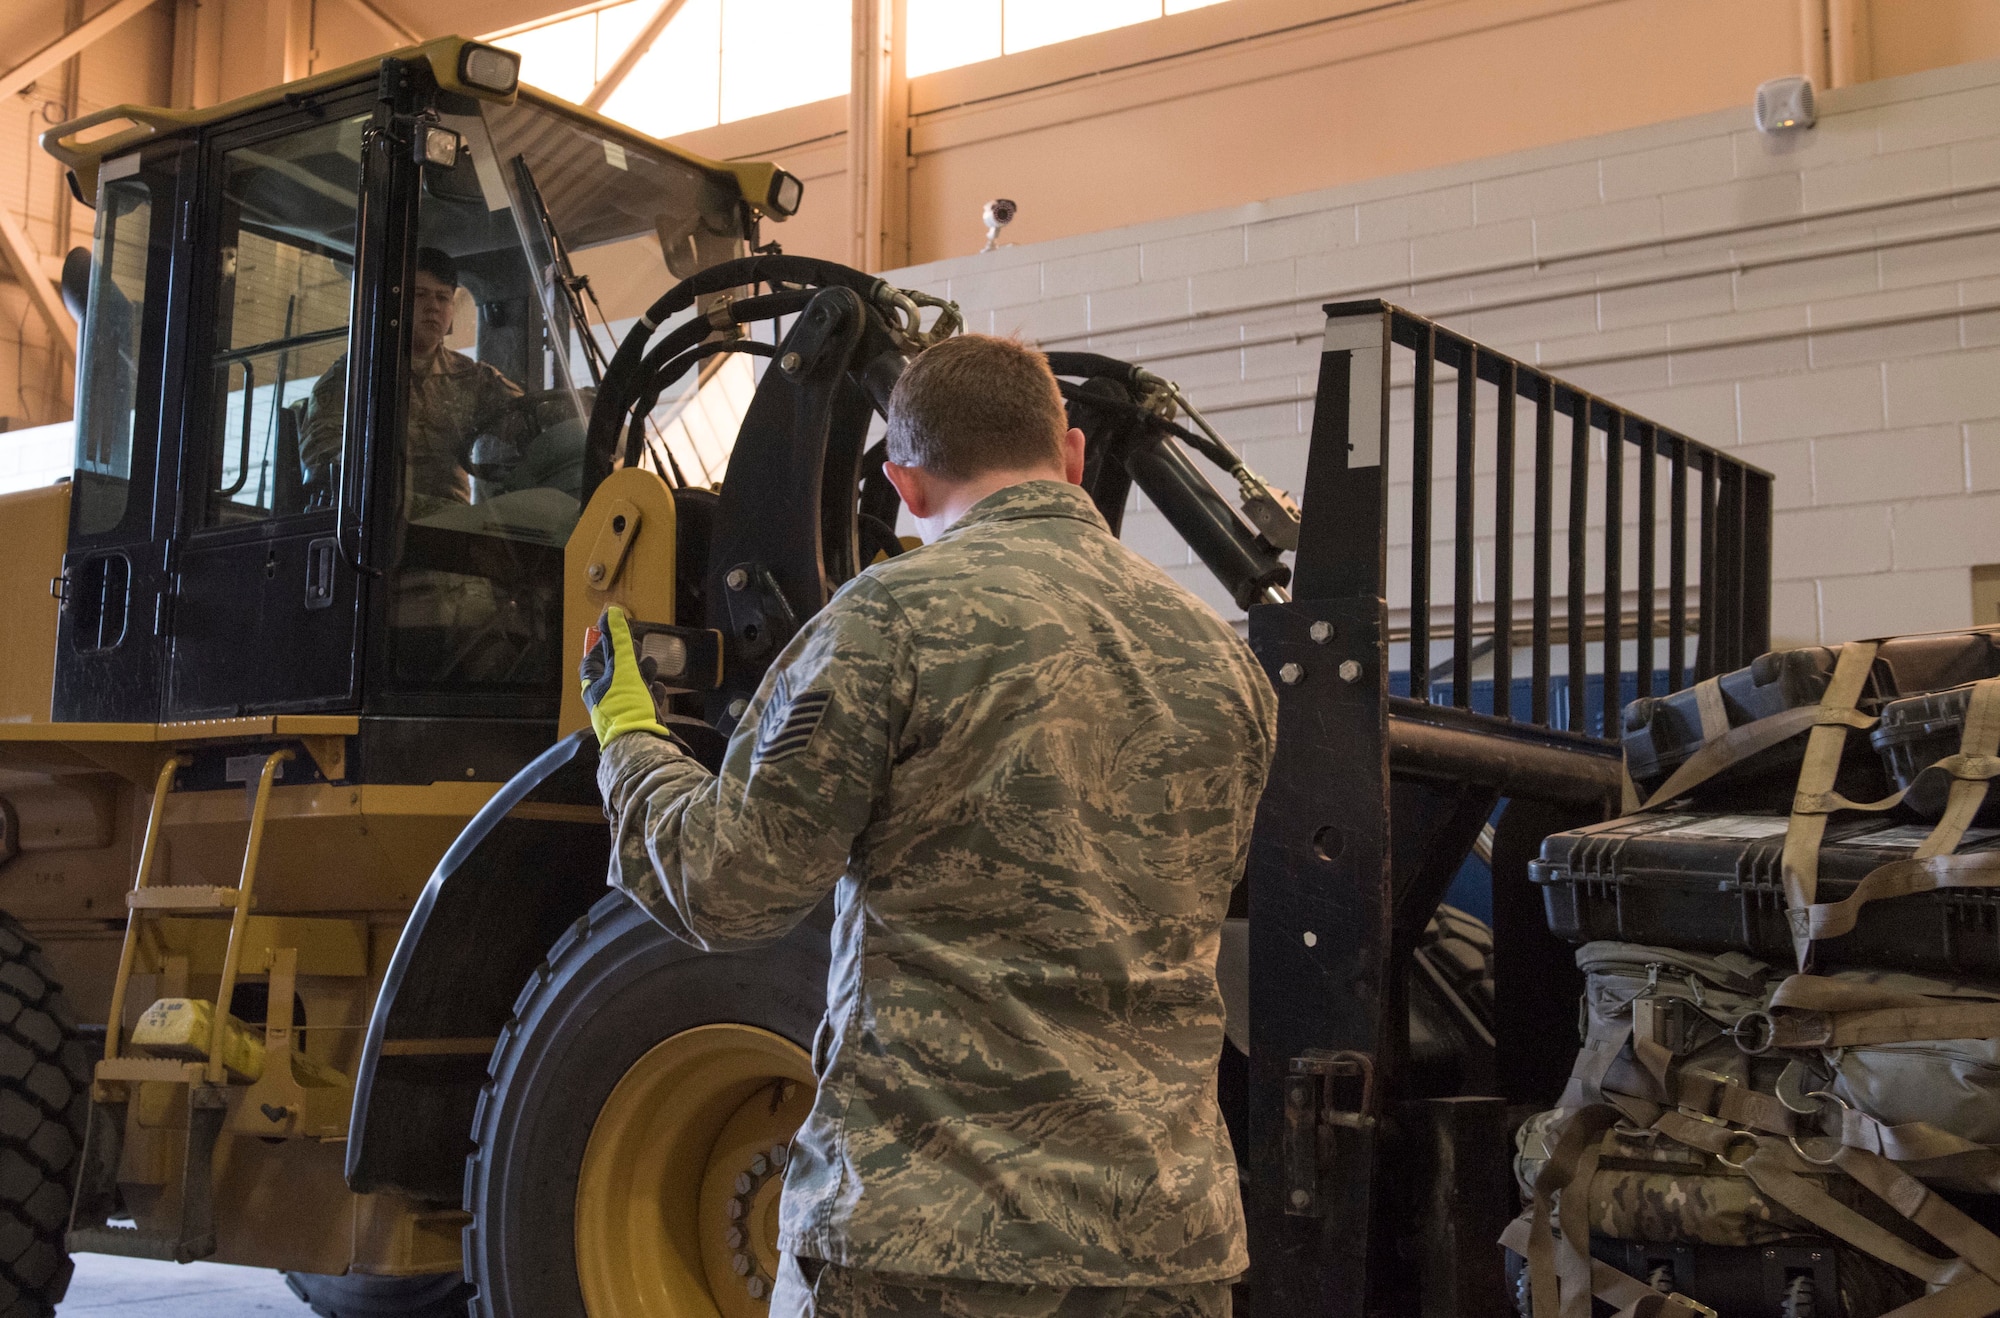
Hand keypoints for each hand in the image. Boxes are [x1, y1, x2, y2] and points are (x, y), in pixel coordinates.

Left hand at [580, 606, 670, 746]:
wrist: (641, 742)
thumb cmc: (626, 704)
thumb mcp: (622, 666)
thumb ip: (618, 639)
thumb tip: (610, 611)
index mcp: (592, 684)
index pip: (592, 657)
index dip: (605, 643)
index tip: (619, 633)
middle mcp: (604, 696)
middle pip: (615, 668)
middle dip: (630, 656)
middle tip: (638, 647)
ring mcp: (622, 707)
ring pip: (632, 681)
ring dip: (644, 672)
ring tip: (651, 671)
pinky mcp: (638, 715)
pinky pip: (644, 697)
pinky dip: (652, 691)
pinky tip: (657, 691)